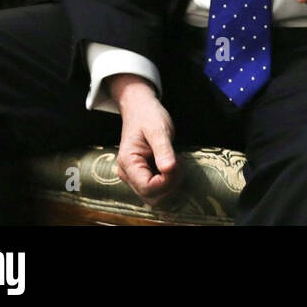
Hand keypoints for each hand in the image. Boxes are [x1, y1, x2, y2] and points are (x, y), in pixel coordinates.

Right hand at [110, 74, 180, 207]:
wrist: (140, 109)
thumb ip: (164, 149)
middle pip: (152, 197)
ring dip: (171, 183)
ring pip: (155, 196)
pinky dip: (169, 180)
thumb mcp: (158, 129)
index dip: (167, 181)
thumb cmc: (148, 116)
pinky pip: (157, 188)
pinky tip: (173, 164)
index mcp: (128, 163)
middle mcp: (128, 174)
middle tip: (179, 162)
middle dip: (171, 184)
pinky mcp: (142, 176)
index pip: (148, 187)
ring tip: (176, 161)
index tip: (177, 163)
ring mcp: (134, 177)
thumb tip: (169, 169)